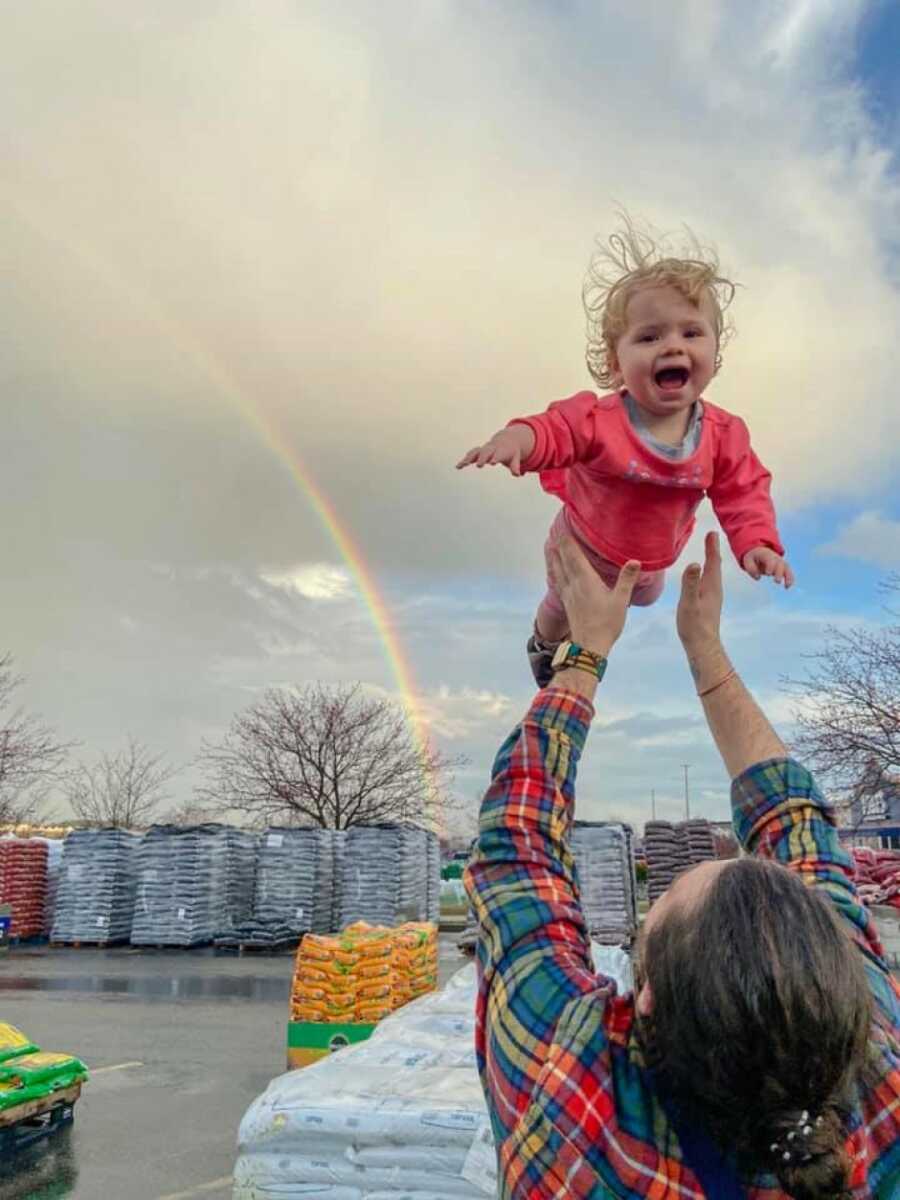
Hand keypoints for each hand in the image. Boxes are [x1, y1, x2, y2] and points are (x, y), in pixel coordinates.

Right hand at [456, 426, 533, 475]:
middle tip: (479, 465)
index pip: (498, 454)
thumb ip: (515, 466)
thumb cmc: (511, 452)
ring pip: (475, 452)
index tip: (492, 463)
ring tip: (463, 465)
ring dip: (469, 458)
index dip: (495, 458)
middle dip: (482, 458)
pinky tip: (458, 467)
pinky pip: (470, 455)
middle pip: (485, 452)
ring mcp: (484, 450)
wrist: (507, 440)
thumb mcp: (515, 458)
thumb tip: (518, 475)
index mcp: (501, 450)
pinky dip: (464, 460)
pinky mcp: (478, 452)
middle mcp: (491, 449)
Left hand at [546, 536, 639, 656]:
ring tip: (549, 548)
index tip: (563, 528)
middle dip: (559, 546)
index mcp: (585, 580)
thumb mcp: (621, 600)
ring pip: (557, 571)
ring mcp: (568, 594)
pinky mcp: (567, 603)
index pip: (573, 556)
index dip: (567, 542)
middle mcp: (573, 584)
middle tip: (554, 532)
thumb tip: (635, 561)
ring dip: (553, 558)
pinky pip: (558, 582)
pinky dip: (554, 573)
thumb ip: (626, 579)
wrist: (590, 645)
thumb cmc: (606, 623)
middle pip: (563, 561)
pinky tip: (555, 574)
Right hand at [676, 531, 723, 655]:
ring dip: (712, 561)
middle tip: (712, 536)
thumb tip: (694, 563)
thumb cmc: (694, 626)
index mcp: (711, 586)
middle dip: (713, 550)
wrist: (702, 646)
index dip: (711, 547)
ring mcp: (712, 597)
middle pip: (715, 565)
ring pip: (713, 574)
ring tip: (710, 552)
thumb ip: (691, 583)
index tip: (712, 532)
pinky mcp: (708, 604)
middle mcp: (714, 590)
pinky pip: (709, 582)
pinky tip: (703, 578)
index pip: (713, 562)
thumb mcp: (689, 603)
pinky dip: (707, 573)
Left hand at [742, 546, 794, 587]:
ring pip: (787, 568)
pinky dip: (790, 579)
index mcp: (766, 555)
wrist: (760, 552)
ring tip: (786, 586)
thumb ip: (751, 569)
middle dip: (779, 573)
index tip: (768, 574)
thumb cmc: (753, 557)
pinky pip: (789, 572)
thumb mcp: (747, 561)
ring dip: (788, 577)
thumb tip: (758, 577)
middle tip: (777, 581)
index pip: (770, 560)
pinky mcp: (783, 567)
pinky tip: (787, 587)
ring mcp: (780, 562)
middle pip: (780, 564)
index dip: (771, 566)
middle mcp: (775, 558)